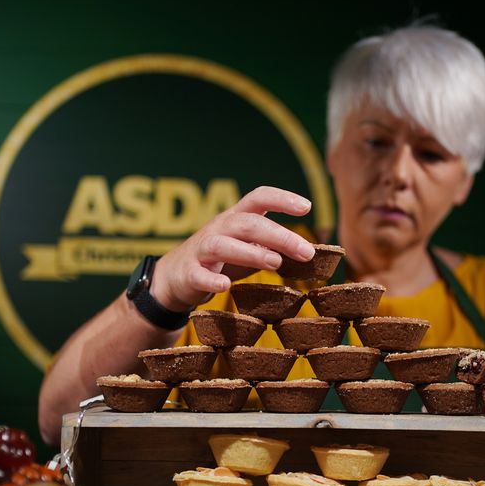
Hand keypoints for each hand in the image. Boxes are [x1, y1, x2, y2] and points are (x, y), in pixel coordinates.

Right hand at [149, 187, 314, 310]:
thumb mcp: (247, 249)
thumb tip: (310, 252)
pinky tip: (226, 287)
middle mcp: (218, 228)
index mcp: (236, 219)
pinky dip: (212, 279)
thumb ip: (272, 247)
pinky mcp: (189, 273)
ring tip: (275, 263)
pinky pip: (199, 274)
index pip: (258, 198)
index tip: (307, 206)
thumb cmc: (220, 261)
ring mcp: (201, 250)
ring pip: (223, 244)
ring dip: (251, 253)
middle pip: (248, 223)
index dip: (281, 198)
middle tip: (306, 252)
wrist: (175, 278)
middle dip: (278, 235)